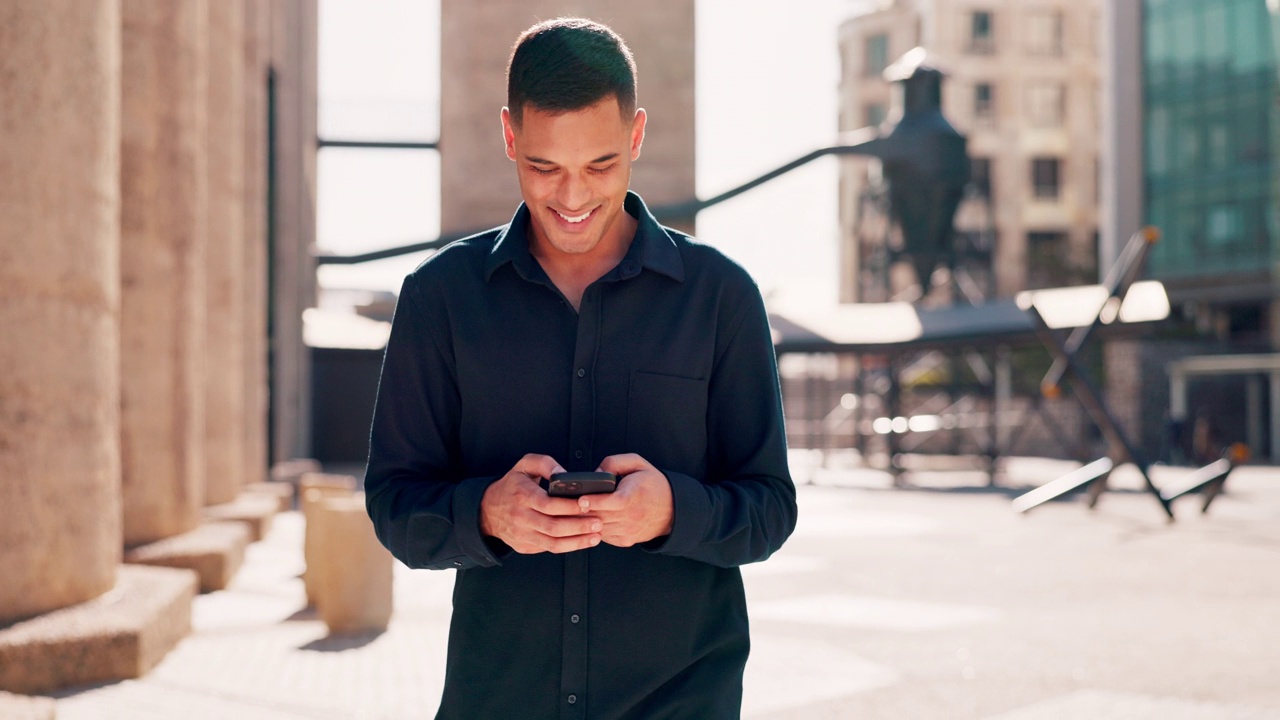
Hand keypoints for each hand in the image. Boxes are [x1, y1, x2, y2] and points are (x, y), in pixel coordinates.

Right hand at [480, 454, 601, 553]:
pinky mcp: (524, 546)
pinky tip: (582, 541)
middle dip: (579, 526)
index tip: (587, 505)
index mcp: (522, 496)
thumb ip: (545, 463)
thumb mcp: (524, 466)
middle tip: (598, 522)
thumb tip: (564, 473)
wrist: (488, 509)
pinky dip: (568, 547)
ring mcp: (522, 534)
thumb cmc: (512, 485)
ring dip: (577, 541)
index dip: (570, 507)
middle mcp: (521, 517)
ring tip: (595, 535)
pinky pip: (548, 548)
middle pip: (554, 526)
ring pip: (553, 542)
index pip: (549, 505)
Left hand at [582, 454, 673, 547]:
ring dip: (586, 522)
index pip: (612, 502)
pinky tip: (592, 519)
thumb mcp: (637, 463)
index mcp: (635, 496)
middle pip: (600, 517)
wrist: (672, 509)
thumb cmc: (652, 484)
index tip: (581, 498)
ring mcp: (628, 531)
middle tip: (569, 504)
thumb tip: (595, 473)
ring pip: (598, 529)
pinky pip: (603, 537)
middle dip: (583, 512)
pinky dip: (595, 529)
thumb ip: (614, 463)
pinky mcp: (625, 540)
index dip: (594, 501)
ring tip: (577, 511)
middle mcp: (632, 516)